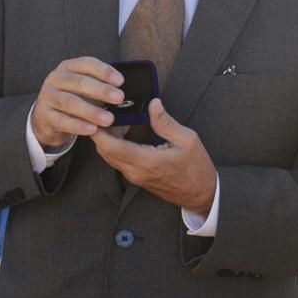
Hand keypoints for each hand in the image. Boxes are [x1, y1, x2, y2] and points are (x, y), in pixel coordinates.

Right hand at [30, 56, 123, 148]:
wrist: (47, 115)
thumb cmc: (75, 97)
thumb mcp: (87, 87)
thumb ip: (102, 86)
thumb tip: (125, 94)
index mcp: (69, 67)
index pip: (87, 64)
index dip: (104, 71)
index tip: (120, 81)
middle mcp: (56, 78)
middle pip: (79, 82)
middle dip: (101, 90)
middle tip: (119, 98)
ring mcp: (48, 96)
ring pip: (70, 102)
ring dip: (91, 111)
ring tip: (109, 119)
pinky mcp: (44, 115)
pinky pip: (62, 120)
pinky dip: (78, 125)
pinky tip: (92, 129)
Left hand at [90, 99, 216, 216]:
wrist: (200, 194)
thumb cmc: (196, 168)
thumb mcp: (187, 139)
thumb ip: (166, 122)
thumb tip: (153, 103)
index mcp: (146, 161)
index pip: (111, 146)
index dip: (99, 131)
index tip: (97, 115)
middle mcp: (135, 171)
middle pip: (104, 151)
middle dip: (101, 132)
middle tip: (107, 113)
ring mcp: (134, 176)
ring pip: (109, 156)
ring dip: (107, 139)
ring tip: (116, 120)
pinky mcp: (135, 178)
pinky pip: (117, 161)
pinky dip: (114, 147)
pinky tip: (124, 133)